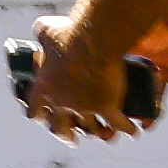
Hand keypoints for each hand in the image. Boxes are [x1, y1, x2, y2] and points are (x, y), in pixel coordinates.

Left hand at [29, 19, 161, 139]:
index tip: (41, 117)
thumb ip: (42, 35)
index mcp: (44, 87)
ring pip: (91, 128)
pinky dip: (127, 128)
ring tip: (103, 134)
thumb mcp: (46, 30)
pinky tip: (132, 131)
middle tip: (70, 137)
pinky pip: (118, 124)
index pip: (34, 109)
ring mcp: (84, 107)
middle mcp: (61, 102)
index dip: (38, 114)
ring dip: (98, 132)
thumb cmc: (67, 34)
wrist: (91, 42)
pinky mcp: (107, 107)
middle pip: (59, 127)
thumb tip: (42, 30)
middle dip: (65, 134)